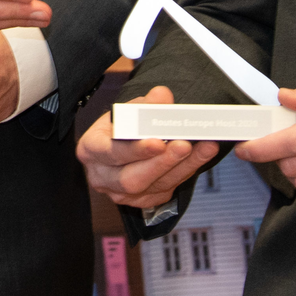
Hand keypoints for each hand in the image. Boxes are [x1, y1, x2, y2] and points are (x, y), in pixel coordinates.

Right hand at [76, 85, 220, 207]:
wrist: (124, 141)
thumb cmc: (122, 124)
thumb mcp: (129, 108)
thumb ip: (146, 104)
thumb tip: (162, 95)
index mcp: (91, 149)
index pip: (111, 153)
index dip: (135, 150)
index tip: (158, 143)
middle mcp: (102, 176)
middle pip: (131, 179)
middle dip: (161, 163)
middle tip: (184, 145)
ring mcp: (121, 193)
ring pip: (154, 186)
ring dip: (183, 166)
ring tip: (204, 147)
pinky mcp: (143, 200)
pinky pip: (167, 189)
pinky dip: (186, 171)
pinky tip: (201, 156)